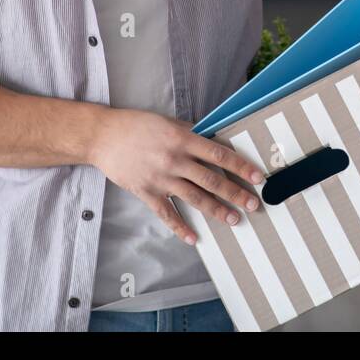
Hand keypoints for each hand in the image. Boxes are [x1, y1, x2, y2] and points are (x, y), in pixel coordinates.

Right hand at [90, 108, 266, 245]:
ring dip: (217, 210)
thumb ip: (189, 132)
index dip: (240, 166)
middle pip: (211, 180)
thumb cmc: (136, 125)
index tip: (257, 177)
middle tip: (253, 204)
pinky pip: (167, 214)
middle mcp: (174, 160)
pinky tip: (194, 238)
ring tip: (234, 219)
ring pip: (195, 198)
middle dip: (235, 193)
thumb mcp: (167, 122)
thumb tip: (212, 140)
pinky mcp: (146, 192)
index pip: (218, 155)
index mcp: (182, 139)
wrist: (103, 137)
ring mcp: (160, 178)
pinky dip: (180, 228)